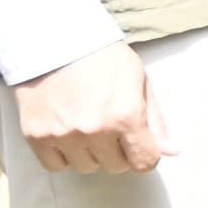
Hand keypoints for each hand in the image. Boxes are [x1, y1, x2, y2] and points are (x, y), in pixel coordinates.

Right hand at [10, 41, 166, 173]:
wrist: (55, 40)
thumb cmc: (103, 57)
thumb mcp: (139, 81)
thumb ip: (156, 120)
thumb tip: (171, 152)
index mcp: (126, 116)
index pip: (144, 162)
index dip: (145, 154)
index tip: (139, 144)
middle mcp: (94, 130)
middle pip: (116, 167)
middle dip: (118, 152)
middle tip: (111, 129)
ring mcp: (63, 135)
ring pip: (86, 168)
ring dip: (91, 154)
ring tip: (87, 128)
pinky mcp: (36, 135)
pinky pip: (55, 166)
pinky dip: (63, 156)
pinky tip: (67, 135)